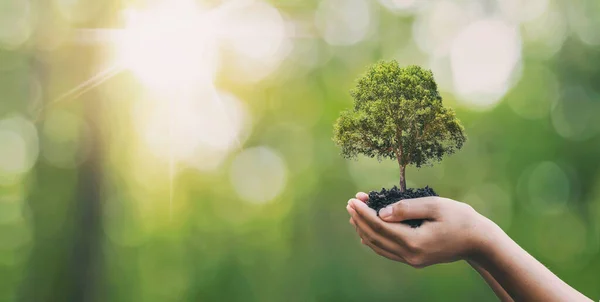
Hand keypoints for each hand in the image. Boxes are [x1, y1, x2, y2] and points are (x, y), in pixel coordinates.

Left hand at [347, 192, 489, 267]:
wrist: (479, 241)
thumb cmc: (460, 219)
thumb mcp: (435, 206)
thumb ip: (407, 208)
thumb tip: (381, 212)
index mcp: (414, 241)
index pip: (380, 226)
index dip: (363, 212)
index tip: (353, 200)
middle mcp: (410, 255)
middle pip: (375, 238)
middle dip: (360, 219)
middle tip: (350, 203)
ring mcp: (412, 260)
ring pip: (379, 246)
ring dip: (364, 229)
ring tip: (354, 214)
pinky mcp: (414, 259)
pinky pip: (387, 250)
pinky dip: (375, 239)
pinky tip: (367, 230)